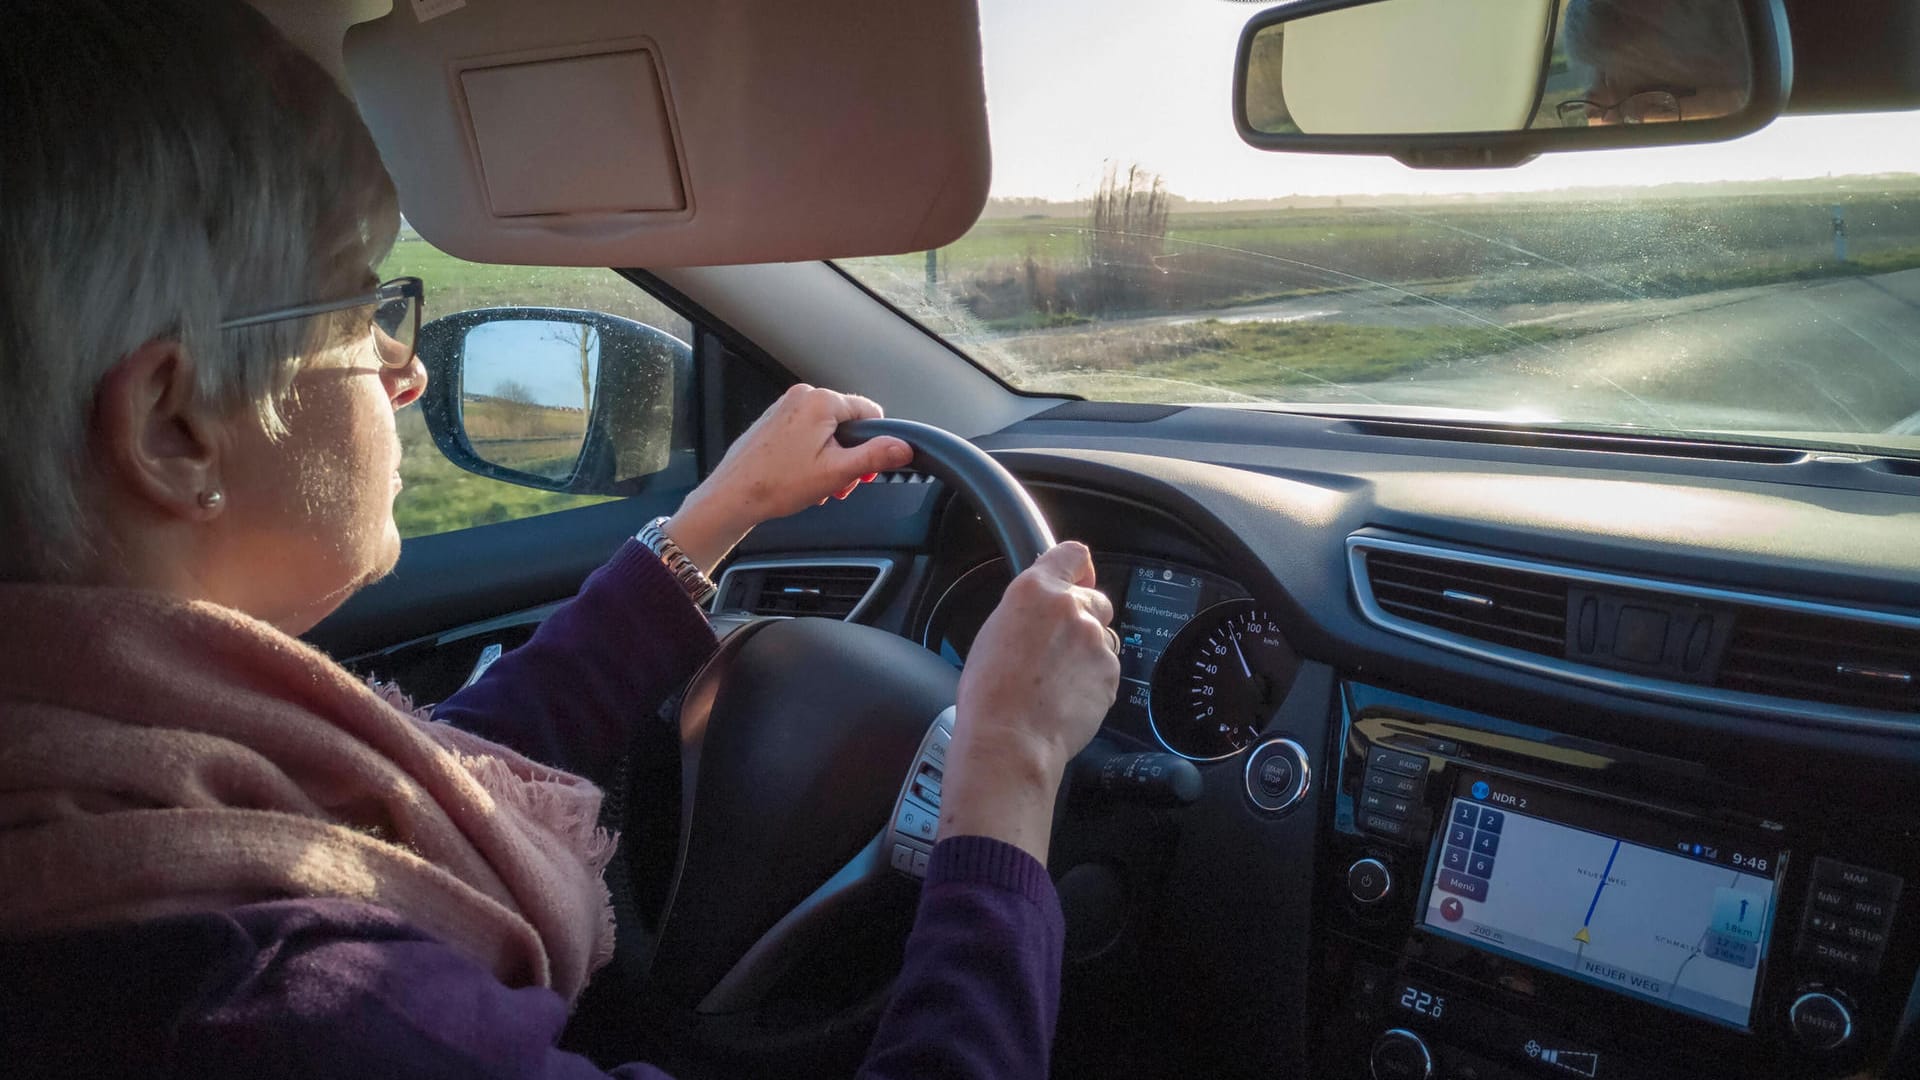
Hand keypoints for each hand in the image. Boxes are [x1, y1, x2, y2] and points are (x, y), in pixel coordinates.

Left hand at [662, 385, 912, 571]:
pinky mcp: (773, 421)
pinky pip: (806, 432)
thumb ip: (875, 456)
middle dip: (849, 455)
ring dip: (831, 458)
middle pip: (848, 423)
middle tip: (839, 483)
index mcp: (821, 401)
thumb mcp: (836, 472)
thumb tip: (903, 447)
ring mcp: (785, 407)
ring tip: (818, 484)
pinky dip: (812, 454)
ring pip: (827, 430)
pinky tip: (802, 477)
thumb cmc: (776, 484)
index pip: (870, 412)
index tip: (863, 471)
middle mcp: (802, 396)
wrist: (732, 496)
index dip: (874, 444)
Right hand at [939, 542, 1120, 862]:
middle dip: (1083, 618)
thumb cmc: (989, 695)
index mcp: (1035, 590)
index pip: (1073, 555)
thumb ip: (1027, 611)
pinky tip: (1067, 697)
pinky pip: (1107, 667)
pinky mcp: (1111, 671)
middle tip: (1057, 647)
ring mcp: (1096, 639)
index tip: (1079, 576)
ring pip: (1103, 635)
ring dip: (1089, 650)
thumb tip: (1042, 613)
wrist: (1010, 738)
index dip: (1078, 567)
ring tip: (1057, 679)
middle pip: (1094, 599)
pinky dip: (1093, 679)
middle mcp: (1071, 607)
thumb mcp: (994, 633)